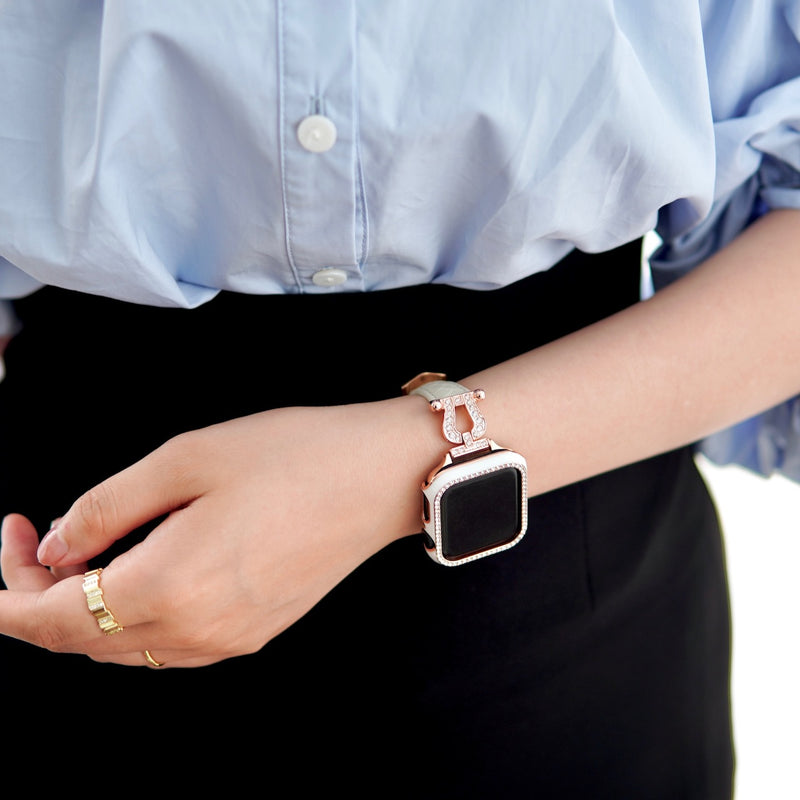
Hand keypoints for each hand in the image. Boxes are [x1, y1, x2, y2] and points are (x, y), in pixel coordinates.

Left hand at [0, 399, 431, 666]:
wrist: (383, 477)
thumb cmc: (295, 456)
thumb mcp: (187, 457)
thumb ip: (108, 506)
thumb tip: (59, 545)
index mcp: (171, 587)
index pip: (51, 618)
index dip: (8, 587)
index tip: (8, 537)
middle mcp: (196, 633)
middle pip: (81, 641)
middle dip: (40, 595)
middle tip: (36, 535)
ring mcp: (228, 641)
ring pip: (122, 648)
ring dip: (85, 609)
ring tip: (86, 551)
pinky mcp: (254, 633)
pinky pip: (166, 645)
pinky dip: (131, 617)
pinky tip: (140, 571)